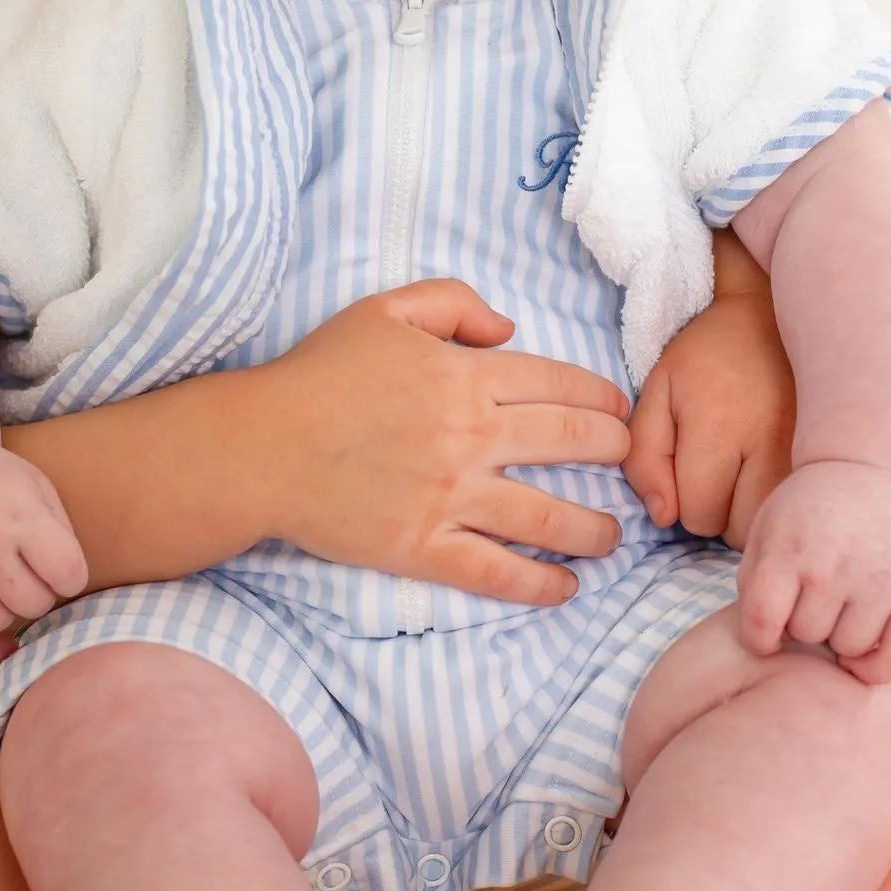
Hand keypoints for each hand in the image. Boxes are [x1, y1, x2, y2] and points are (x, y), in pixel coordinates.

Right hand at [0, 441, 88, 664]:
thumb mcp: (34, 485)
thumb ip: (59, 531)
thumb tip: (71, 585)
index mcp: (18, 514)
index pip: (66, 572)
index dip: (71, 577)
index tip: (62, 570)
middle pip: (34, 603)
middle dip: (41, 594)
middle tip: (30, 577)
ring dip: (10, 613)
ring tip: (5, 589)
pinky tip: (0, 642)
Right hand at [259, 279, 630, 608]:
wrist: (262, 446)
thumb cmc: (320, 374)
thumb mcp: (385, 310)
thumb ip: (454, 303)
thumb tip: (509, 331)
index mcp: (466, 376)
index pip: (559, 384)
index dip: (602, 397)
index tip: (620, 410)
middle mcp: (471, 436)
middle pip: (570, 443)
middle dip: (613, 452)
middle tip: (628, 462)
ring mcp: (451, 496)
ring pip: (547, 516)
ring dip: (593, 528)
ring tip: (613, 538)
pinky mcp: (424, 546)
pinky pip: (496, 571)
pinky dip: (538, 584)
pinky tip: (565, 587)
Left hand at [626, 283, 794, 545]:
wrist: (771, 315)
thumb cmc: (707, 356)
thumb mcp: (658, 393)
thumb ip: (645, 458)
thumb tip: (663, 517)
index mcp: (719, 425)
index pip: (698, 515)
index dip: (686, 502)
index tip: (693, 467)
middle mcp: (770, 441)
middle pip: (739, 531)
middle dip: (723, 514)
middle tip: (722, 472)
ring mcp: (809, 448)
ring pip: (775, 525)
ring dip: (754, 513)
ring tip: (748, 473)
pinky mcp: (831, 450)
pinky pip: (804, 508)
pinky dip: (783, 501)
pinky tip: (774, 472)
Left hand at [736, 460, 890, 684]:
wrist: (870, 471)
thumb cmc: (810, 511)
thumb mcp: (765, 529)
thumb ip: (753, 582)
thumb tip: (764, 640)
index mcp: (788, 549)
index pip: (762, 621)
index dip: (760, 638)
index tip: (768, 633)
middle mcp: (834, 565)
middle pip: (807, 635)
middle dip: (803, 624)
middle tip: (813, 600)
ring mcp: (880, 579)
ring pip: (849, 649)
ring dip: (840, 639)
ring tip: (840, 609)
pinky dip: (877, 668)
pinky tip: (863, 653)